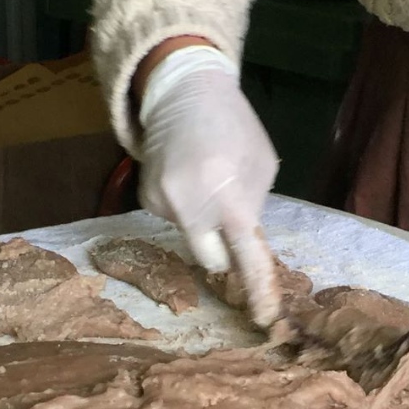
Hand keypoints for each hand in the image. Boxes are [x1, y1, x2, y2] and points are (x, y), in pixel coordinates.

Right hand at [137, 46, 281, 323]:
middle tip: (228, 221)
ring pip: (191, 235)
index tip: (264, 317)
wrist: (182, 91)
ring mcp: (162, 202)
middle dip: (223, 250)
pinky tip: (185, 175)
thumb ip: (253, 206)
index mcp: (228, 193)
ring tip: (205, 177)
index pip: (244, 253)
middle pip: (211, 260)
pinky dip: (184, 206)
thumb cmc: (233, 125)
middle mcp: (190, 204)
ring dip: (203, 218)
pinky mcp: (144, 198)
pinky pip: (173, 218)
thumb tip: (245, 243)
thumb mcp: (260, 163)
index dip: (257, 287)